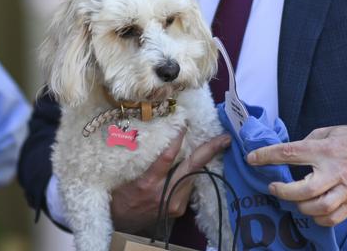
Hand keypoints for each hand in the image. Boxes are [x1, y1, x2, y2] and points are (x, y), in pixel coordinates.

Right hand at [110, 130, 230, 233]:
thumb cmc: (121, 194)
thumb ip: (142, 158)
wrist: (121, 223)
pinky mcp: (179, 209)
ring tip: (215, 144)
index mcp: (147, 183)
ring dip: (204, 160)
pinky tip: (199, 162)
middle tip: (225, 138)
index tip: (186, 123)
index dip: (179, 139)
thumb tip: (159, 134)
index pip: (167, 157)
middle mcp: (164, 194)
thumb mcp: (127, 174)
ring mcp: (174, 203)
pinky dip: (194, 172)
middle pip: (192, 168)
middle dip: (210, 151)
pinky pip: (189, 185)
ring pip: (193, 176)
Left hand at [247, 125, 346, 226]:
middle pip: (304, 189)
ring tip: (292, 199)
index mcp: (325, 149)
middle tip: (273, 187)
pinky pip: (333, 218)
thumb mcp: (330, 130)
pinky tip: (310, 210)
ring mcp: (345, 189)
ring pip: (319, 208)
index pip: (290, 153)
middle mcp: (334, 171)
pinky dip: (318, 218)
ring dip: (300, 206)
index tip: (252, 159)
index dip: (266, 156)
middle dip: (283, 191)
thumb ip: (309, 139)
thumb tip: (291, 152)